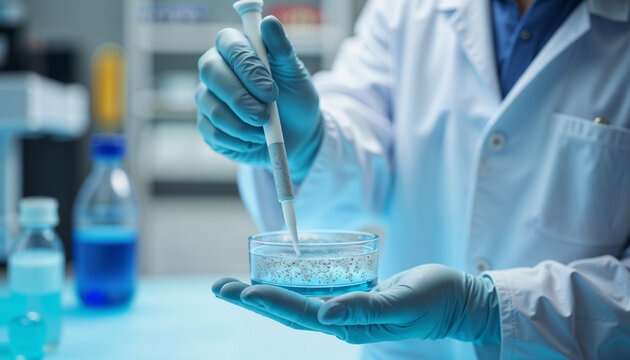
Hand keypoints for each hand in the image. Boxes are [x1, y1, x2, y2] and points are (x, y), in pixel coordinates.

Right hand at [196, 16, 322, 181]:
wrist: (298, 134)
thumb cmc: (295, 98)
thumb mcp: (295, 74)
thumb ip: (282, 49)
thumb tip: (269, 23)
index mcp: (236, 49)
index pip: (228, 43)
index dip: (246, 66)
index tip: (270, 91)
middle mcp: (216, 70)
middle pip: (210, 72)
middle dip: (239, 98)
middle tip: (264, 116)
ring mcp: (207, 98)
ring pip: (211, 107)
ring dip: (242, 124)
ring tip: (265, 128)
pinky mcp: (206, 126)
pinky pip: (213, 133)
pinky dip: (238, 140)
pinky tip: (254, 140)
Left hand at [212, 264, 500, 344]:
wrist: (456, 301)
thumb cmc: (435, 300)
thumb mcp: (404, 303)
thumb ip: (366, 310)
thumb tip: (327, 315)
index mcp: (350, 324)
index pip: (302, 314)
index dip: (272, 301)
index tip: (244, 290)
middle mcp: (341, 321)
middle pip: (287, 311)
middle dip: (252, 299)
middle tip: (220, 287)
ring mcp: (345, 311)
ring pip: (295, 304)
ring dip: (263, 294)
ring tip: (234, 285)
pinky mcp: (352, 299)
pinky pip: (313, 294)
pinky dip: (289, 287)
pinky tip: (277, 279)